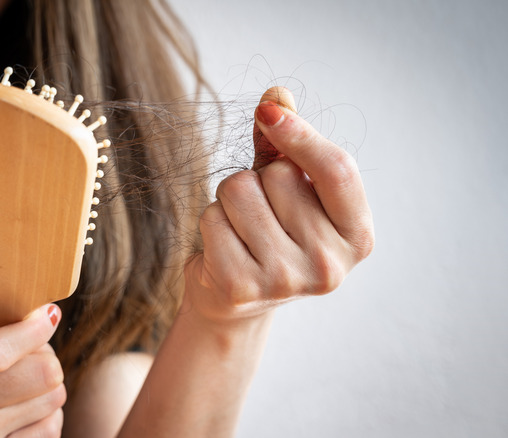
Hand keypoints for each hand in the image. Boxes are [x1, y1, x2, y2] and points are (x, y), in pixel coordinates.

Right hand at [0, 287, 65, 436]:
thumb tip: (0, 279)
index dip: (32, 331)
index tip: (47, 315)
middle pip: (40, 374)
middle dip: (45, 354)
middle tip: (32, 351)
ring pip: (53, 398)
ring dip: (49, 384)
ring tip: (25, 380)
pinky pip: (52, 428)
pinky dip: (48, 413)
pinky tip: (26, 407)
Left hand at [184, 96, 374, 323]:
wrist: (234, 299)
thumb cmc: (268, 233)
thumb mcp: (286, 190)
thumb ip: (285, 146)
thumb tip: (278, 95)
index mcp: (357, 236)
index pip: (337, 170)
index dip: (302, 134)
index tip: (270, 110)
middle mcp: (330, 264)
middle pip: (278, 175)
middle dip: (258, 180)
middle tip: (260, 216)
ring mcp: (287, 280)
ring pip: (239, 191)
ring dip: (229, 200)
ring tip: (240, 230)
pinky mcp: (242, 287)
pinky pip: (212, 217)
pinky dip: (210, 222)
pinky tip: (223, 248)